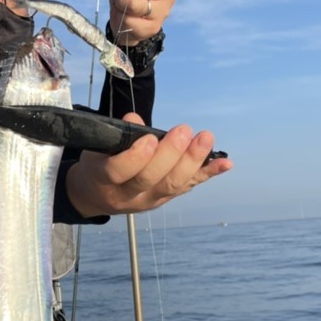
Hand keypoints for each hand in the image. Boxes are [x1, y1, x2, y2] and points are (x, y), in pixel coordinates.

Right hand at [65, 113, 231, 217]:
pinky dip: (207, 174)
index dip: (136, 157)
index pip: (118, 172)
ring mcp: (148, 200)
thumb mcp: (95, 149)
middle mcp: (127, 195)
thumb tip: (135, 119)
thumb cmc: (97, 165)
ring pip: (171, 185)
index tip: (149, 138)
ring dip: (192, 161)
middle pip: (150, 179)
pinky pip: (187, 186)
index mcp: (103, 180)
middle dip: (170, 155)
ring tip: (205, 139)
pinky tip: (225, 164)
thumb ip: (115, 135)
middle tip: (182, 131)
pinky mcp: (164, 198)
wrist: (95, 195)